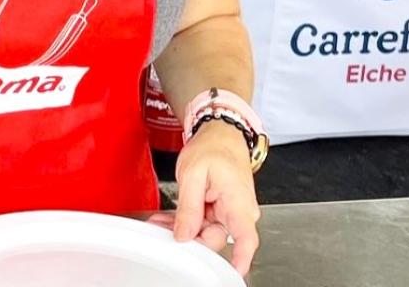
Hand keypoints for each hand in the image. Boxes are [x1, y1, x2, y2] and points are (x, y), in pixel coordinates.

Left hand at [172, 121, 259, 274]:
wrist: (221, 134)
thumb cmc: (213, 147)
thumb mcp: (193, 174)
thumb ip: (189, 207)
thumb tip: (184, 236)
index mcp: (238, 203)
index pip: (246, 239)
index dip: (240, 259)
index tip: (233, 273)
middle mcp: (240, 212)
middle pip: (215, 239)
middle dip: (189, 235)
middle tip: (163, 226)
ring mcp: (232, 213)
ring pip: (206, 232)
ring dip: (185, 227)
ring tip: (163, 219)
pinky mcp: (223, 213)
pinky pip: (205, 224)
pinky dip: (188, 221)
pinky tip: (172, 218)